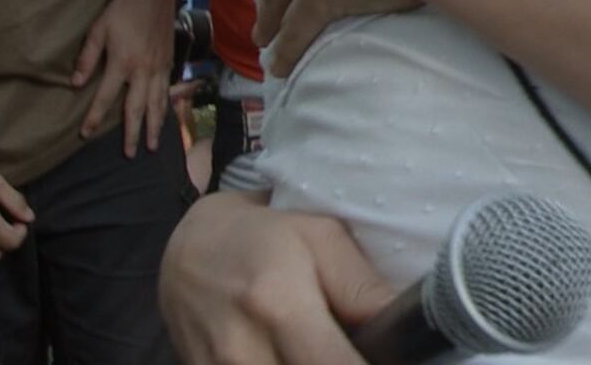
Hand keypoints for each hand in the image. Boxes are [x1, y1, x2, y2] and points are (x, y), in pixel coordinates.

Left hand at [72, 0, 174, 155]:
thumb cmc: (122, 9)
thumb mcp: (99, 29)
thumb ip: (87, 58)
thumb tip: (76, 84)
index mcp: (122, 63)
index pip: (105, 98)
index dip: (95, 118)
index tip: (85, 135)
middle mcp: (143, 69)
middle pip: (137, 108)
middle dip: (132, 133)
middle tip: (130, 154)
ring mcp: (159, 67)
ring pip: (157, 103)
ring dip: (154, 126)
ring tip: (151, 146)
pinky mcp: (169, 61)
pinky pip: (167, 90)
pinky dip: (166, 107)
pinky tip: (164, 118)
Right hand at [161, 191, 392, 364]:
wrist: (188, 251)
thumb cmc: (265, 237)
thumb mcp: (320, 238)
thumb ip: (360, 287)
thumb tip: (402, 324)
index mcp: (279, 306)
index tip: (392, 358)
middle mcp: (242, 349)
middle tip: (364, 350)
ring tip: (329, 349)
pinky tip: (299, 356)